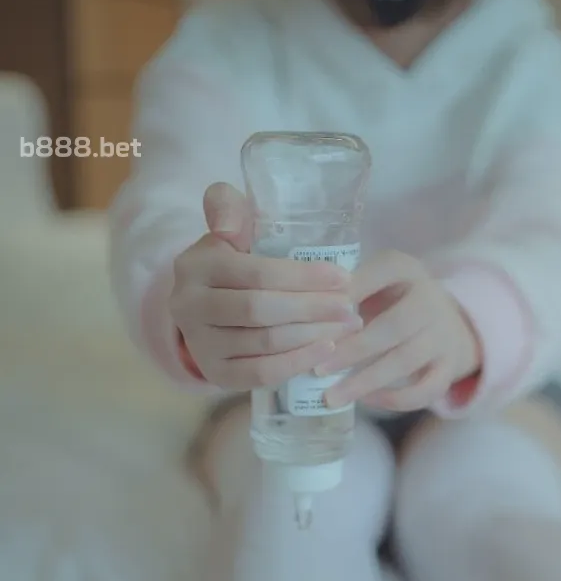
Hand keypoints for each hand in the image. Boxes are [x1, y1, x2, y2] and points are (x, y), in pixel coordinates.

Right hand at [170, 183, 361, 389]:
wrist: (206, 304)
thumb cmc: (231, 257)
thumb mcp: (228, 225)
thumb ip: (228, 207)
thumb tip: (232, 228)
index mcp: (195, 265)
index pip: (257, 273)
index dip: (303, 277)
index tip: (343, 278)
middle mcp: (189, 307)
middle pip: (261, 310)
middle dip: (313, 308)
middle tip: (350, 307)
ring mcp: (200, 344)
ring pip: (265, 343)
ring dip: (313, 335)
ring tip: (347, 326)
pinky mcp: (215, 373)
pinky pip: (261, 373)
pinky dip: (297, 362)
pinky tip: (326, 350)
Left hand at [319, 251, 481, 411]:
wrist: (445, 319)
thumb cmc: (393, 297)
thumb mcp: (375, 279)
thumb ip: (348, 286)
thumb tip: (309, 308)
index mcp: (407, 270)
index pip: (383, 272)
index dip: (352, 290)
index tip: (316, 310)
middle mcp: (430, 301)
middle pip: (392, 327)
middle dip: (352, 350)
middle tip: (318, 370)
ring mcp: (443, 336)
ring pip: (405, 361)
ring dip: (366, 381)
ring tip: (331, 397)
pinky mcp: (449, 367)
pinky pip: (426, 389)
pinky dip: (395, 400)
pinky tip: (366, 401)